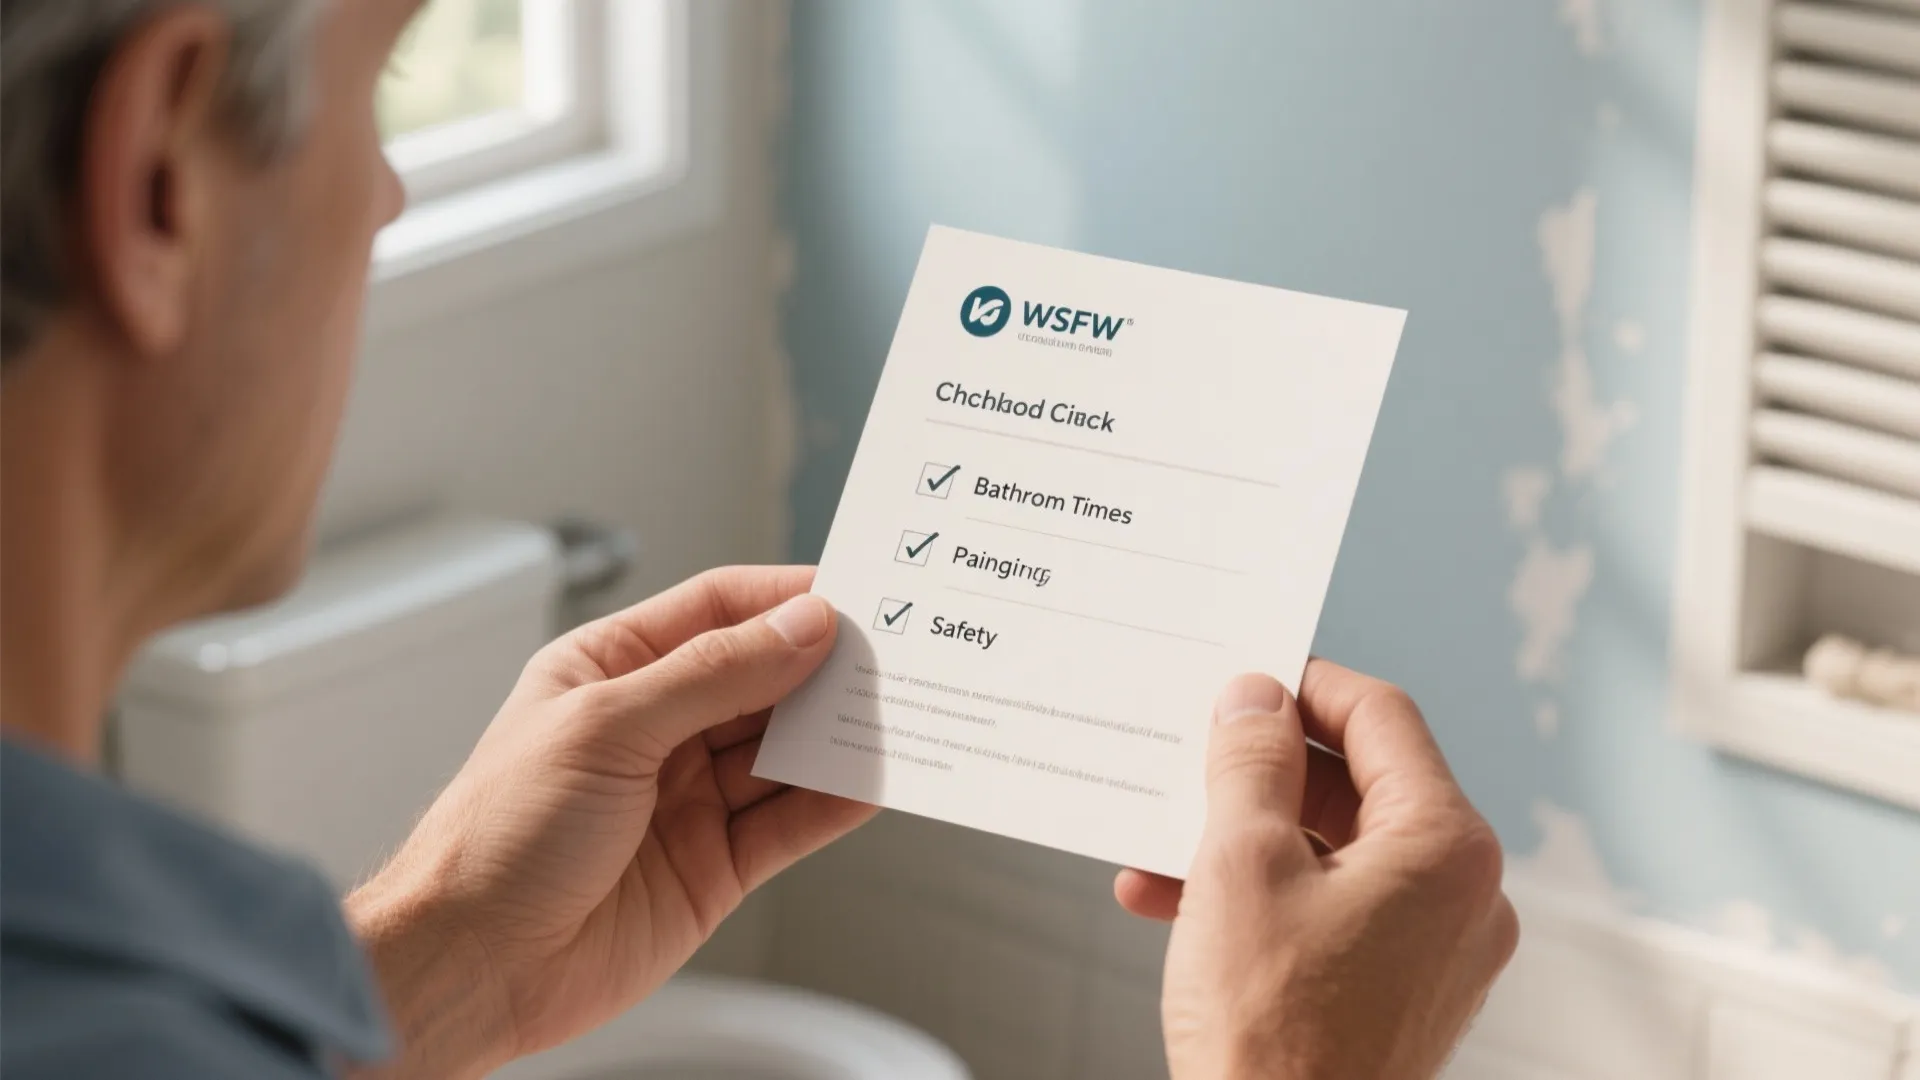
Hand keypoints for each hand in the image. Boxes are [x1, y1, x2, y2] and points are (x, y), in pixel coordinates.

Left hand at [345, 566, 874, 1078]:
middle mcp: (654, 729)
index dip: (785, 598)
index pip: (716, 611)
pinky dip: (834, 801)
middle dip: (823, 664)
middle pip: (761, 678)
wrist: (472, 966)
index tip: (853, 592)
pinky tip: (871, 780)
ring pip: (783, 750)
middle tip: (891, 652)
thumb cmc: (496, 838)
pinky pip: (789, 822)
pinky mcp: (712, 866)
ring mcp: (686, 799)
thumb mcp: (606, 726)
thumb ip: (713, 675)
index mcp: (610, 671)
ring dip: (836, 732)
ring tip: (897, 710)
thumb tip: (799, 628)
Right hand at [1117, 662, 1517, 1079]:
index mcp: (1447, 847)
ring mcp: (1436, 950)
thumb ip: (1250, 764)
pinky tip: (1177, 904)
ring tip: (1162, 846)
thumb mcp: (1240, 865)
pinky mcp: (1399, 992)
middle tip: (1191, 757)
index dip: (1302, 686)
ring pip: (1334, 852)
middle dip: (1260, 773)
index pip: (1380, 717)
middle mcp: (1463, 895)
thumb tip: (1254, 700)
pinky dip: (1263, 897)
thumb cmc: (1274, 1035)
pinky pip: (1333, 911)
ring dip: (1244, 840)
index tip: (1242, 678)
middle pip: (1358, 785)